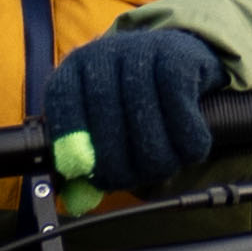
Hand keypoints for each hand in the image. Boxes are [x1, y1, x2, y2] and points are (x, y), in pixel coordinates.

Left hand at [48, 16, 245, 196]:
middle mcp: (105, 52)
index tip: (82, 171)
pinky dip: (188, 138)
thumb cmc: (136, 100)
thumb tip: (78, 201)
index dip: (69, 139)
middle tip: (128, 181)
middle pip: (104, 113)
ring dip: (157, 155)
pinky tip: (190, 148)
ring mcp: (143, 49)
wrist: (183, 58)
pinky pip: (180, 107)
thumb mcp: (104, 126)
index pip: (61, 99)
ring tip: (163, 166)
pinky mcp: (179, 56)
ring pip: (144, 114)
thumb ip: (88, 162)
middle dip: (117, 160)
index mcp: (76, 66)